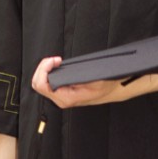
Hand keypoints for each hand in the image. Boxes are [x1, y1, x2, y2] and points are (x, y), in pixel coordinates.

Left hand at [31, 58, 157, 108]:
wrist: (118, 89)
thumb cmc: (109, 82)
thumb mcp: (95, 76)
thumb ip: (79, 75)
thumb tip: (63, 68)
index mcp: (67, 98)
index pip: (42, 85)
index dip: (44, 69)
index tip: (57, 59)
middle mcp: (62, 99)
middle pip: (38, 83)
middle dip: (43, 68)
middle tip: (56, 59)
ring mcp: (63, 96)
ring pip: (43, 83)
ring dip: (47, 69)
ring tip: (58, 61)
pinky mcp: (66, 91)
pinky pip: (51, 82)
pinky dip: (52, 71)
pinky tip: (61, 65)